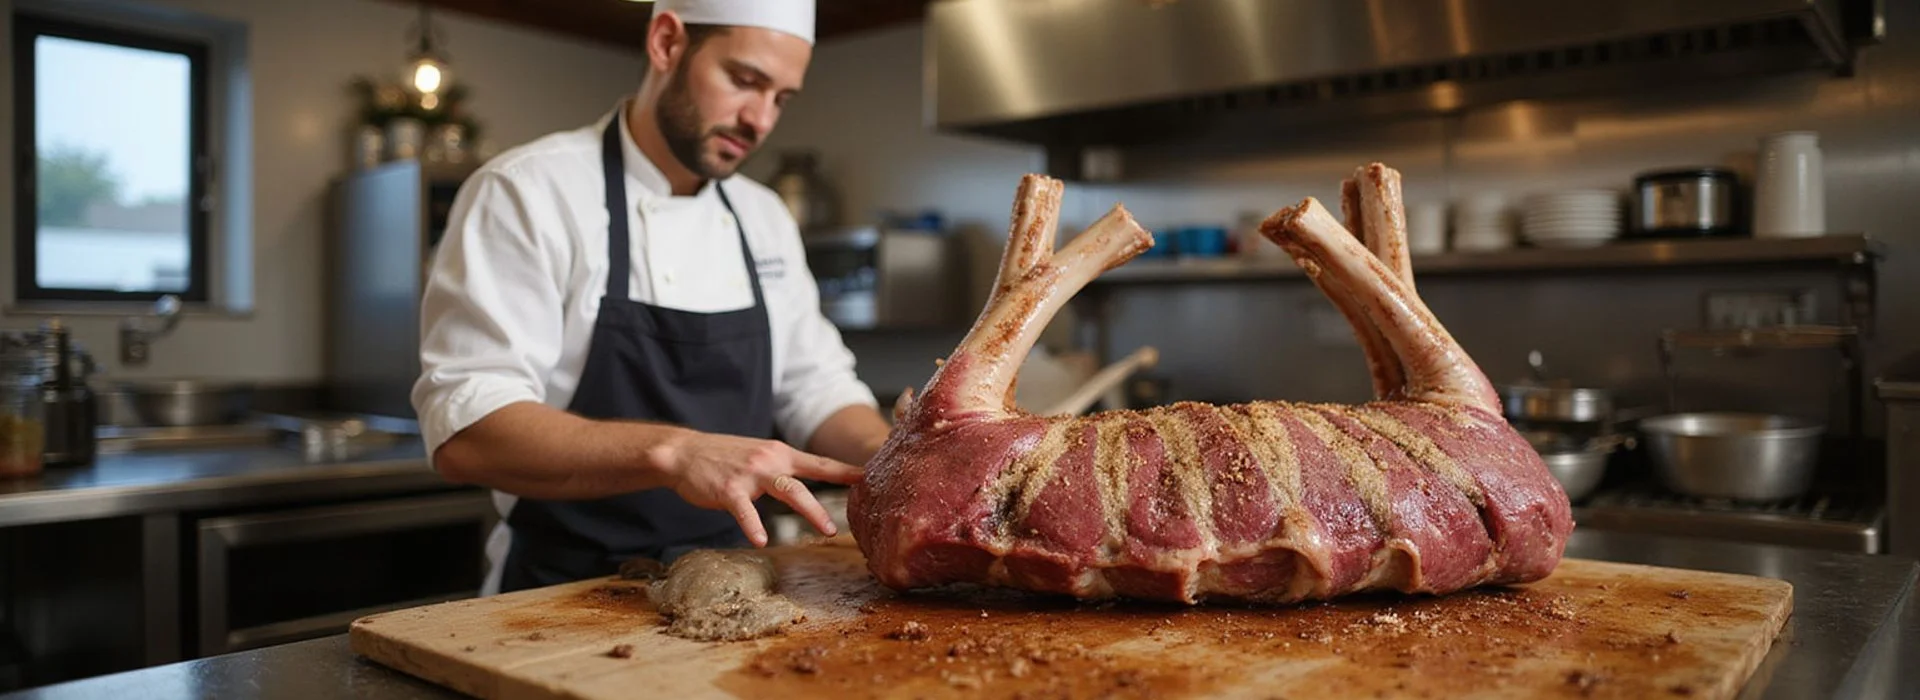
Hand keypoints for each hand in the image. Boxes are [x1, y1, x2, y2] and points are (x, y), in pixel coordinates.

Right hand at [652, 430, 862, 546]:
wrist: (684, 451)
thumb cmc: (724, 458)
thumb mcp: (759, 455)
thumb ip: (782, 468)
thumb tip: (806, 486)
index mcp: (780, 454)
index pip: (819, 463)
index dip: (845, 471)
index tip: (870, 478)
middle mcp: (770, 460)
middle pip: (807, 482)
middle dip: (830, 503)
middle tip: (846, 524)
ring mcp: (750, 474)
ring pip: (788, 491)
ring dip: (810, 511)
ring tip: (826, 530)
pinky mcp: (729, 489)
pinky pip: (745, 510)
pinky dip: (753, 526)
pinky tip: (760, 541)